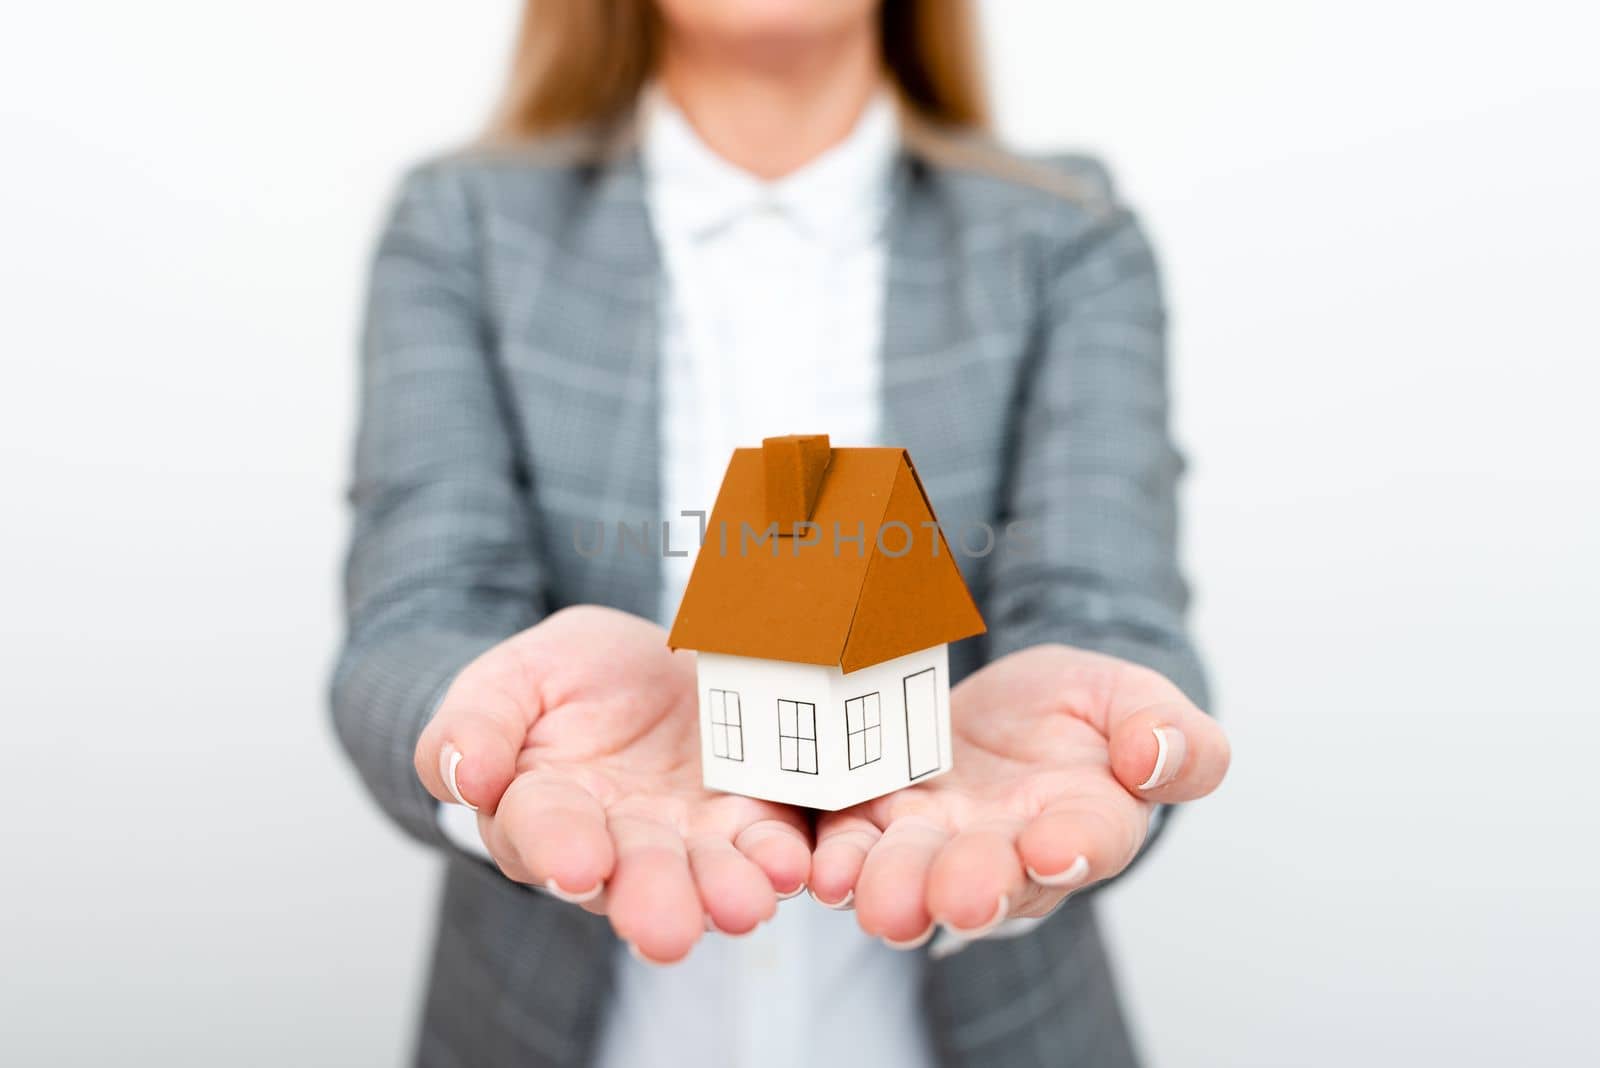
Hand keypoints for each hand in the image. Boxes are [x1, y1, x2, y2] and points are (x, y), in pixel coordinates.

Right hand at [414, 605, 810, 962]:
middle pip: (632, 875)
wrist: (645, 660)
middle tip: (668, 929)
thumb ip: (474, 726)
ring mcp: (688, 836)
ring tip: (744, 905)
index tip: (577, 865)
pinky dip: (778, 859)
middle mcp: (616, 842)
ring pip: (705, 875)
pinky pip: (765, 845)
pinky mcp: (749, 817)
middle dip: (652, 900)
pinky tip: (790, 865)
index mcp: (541, 809)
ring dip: (724, 894)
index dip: (558, 847)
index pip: (542, 831)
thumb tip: (467, 778)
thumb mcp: (508, 680)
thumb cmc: (563, 678)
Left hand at [809, 645, 1229, 944]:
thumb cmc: (1081, 713)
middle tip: (956, 896)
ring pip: (914, 877)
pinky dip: (839, 861)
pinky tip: (826, 870)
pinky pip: (854, 846)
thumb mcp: (1135, 700)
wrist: (1008, 705)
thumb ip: (1172, 734)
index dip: (1072, 847)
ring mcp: (937, 841)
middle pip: (991, 880)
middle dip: (970, 888)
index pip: (1089, 842)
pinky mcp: (877, 819)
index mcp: (1088, 822)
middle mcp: (1009, 851)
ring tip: (879, 901)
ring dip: (895, 890)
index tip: (1051, 846)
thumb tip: (1154, 756)